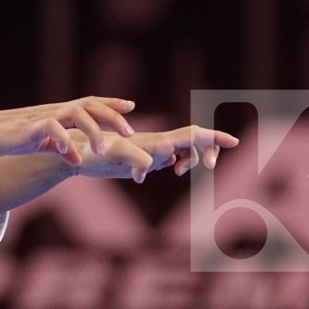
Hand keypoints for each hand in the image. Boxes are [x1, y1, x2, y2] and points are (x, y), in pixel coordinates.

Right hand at [0, 96, 137, 165]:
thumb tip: (75, 156)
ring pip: (76, 113)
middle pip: (90, 104)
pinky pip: (52, 130)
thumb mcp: (38, 142)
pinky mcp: (29, 129)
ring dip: (93, 131)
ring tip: (102, 150)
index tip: (131, 106)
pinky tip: (71, 156)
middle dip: (112, 116)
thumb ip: (58, 145)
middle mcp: (53, 111)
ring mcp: (42, 118)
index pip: (89, 102)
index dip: (111, 103)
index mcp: (57, 113)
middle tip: (130, 132)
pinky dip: (65, 142)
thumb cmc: (8, 138)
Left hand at [66, 123, 240, 183]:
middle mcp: (157, 144)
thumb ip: (131, 160)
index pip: (192, 135)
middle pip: (195, 141)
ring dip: (191, 160)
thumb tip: (145, 170)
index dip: (214, 138)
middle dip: (206, 152)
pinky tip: (158, 173)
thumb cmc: (91, 154)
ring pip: (184, 150)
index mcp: (155, 143)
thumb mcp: (112, 158)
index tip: (234, 141)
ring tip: (176, 172)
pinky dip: (176, 164)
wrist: (74, 152)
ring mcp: (152, 150)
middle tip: (206, 168)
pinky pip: (170, 158)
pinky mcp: (144, 157)